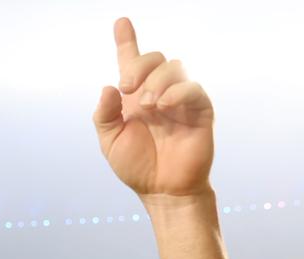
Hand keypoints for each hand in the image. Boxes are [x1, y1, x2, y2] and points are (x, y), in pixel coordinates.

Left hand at [93, 18, 213, 198]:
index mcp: (135, 97)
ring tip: (149, 106)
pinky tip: (165, 105)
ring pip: (174, 67)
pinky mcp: (199, 110)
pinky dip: (176, 92)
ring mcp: (180, 100)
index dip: (126, 40)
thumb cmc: (136, 166)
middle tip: (127, 89)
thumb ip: (105, 114)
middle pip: (154, 57)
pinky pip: (192, 88)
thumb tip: (108, 87)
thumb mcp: (110, 141)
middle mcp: (158, 93)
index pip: (131, 62)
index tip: (121, 22)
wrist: (161, 190)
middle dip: (139, 66)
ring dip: (157, 81)